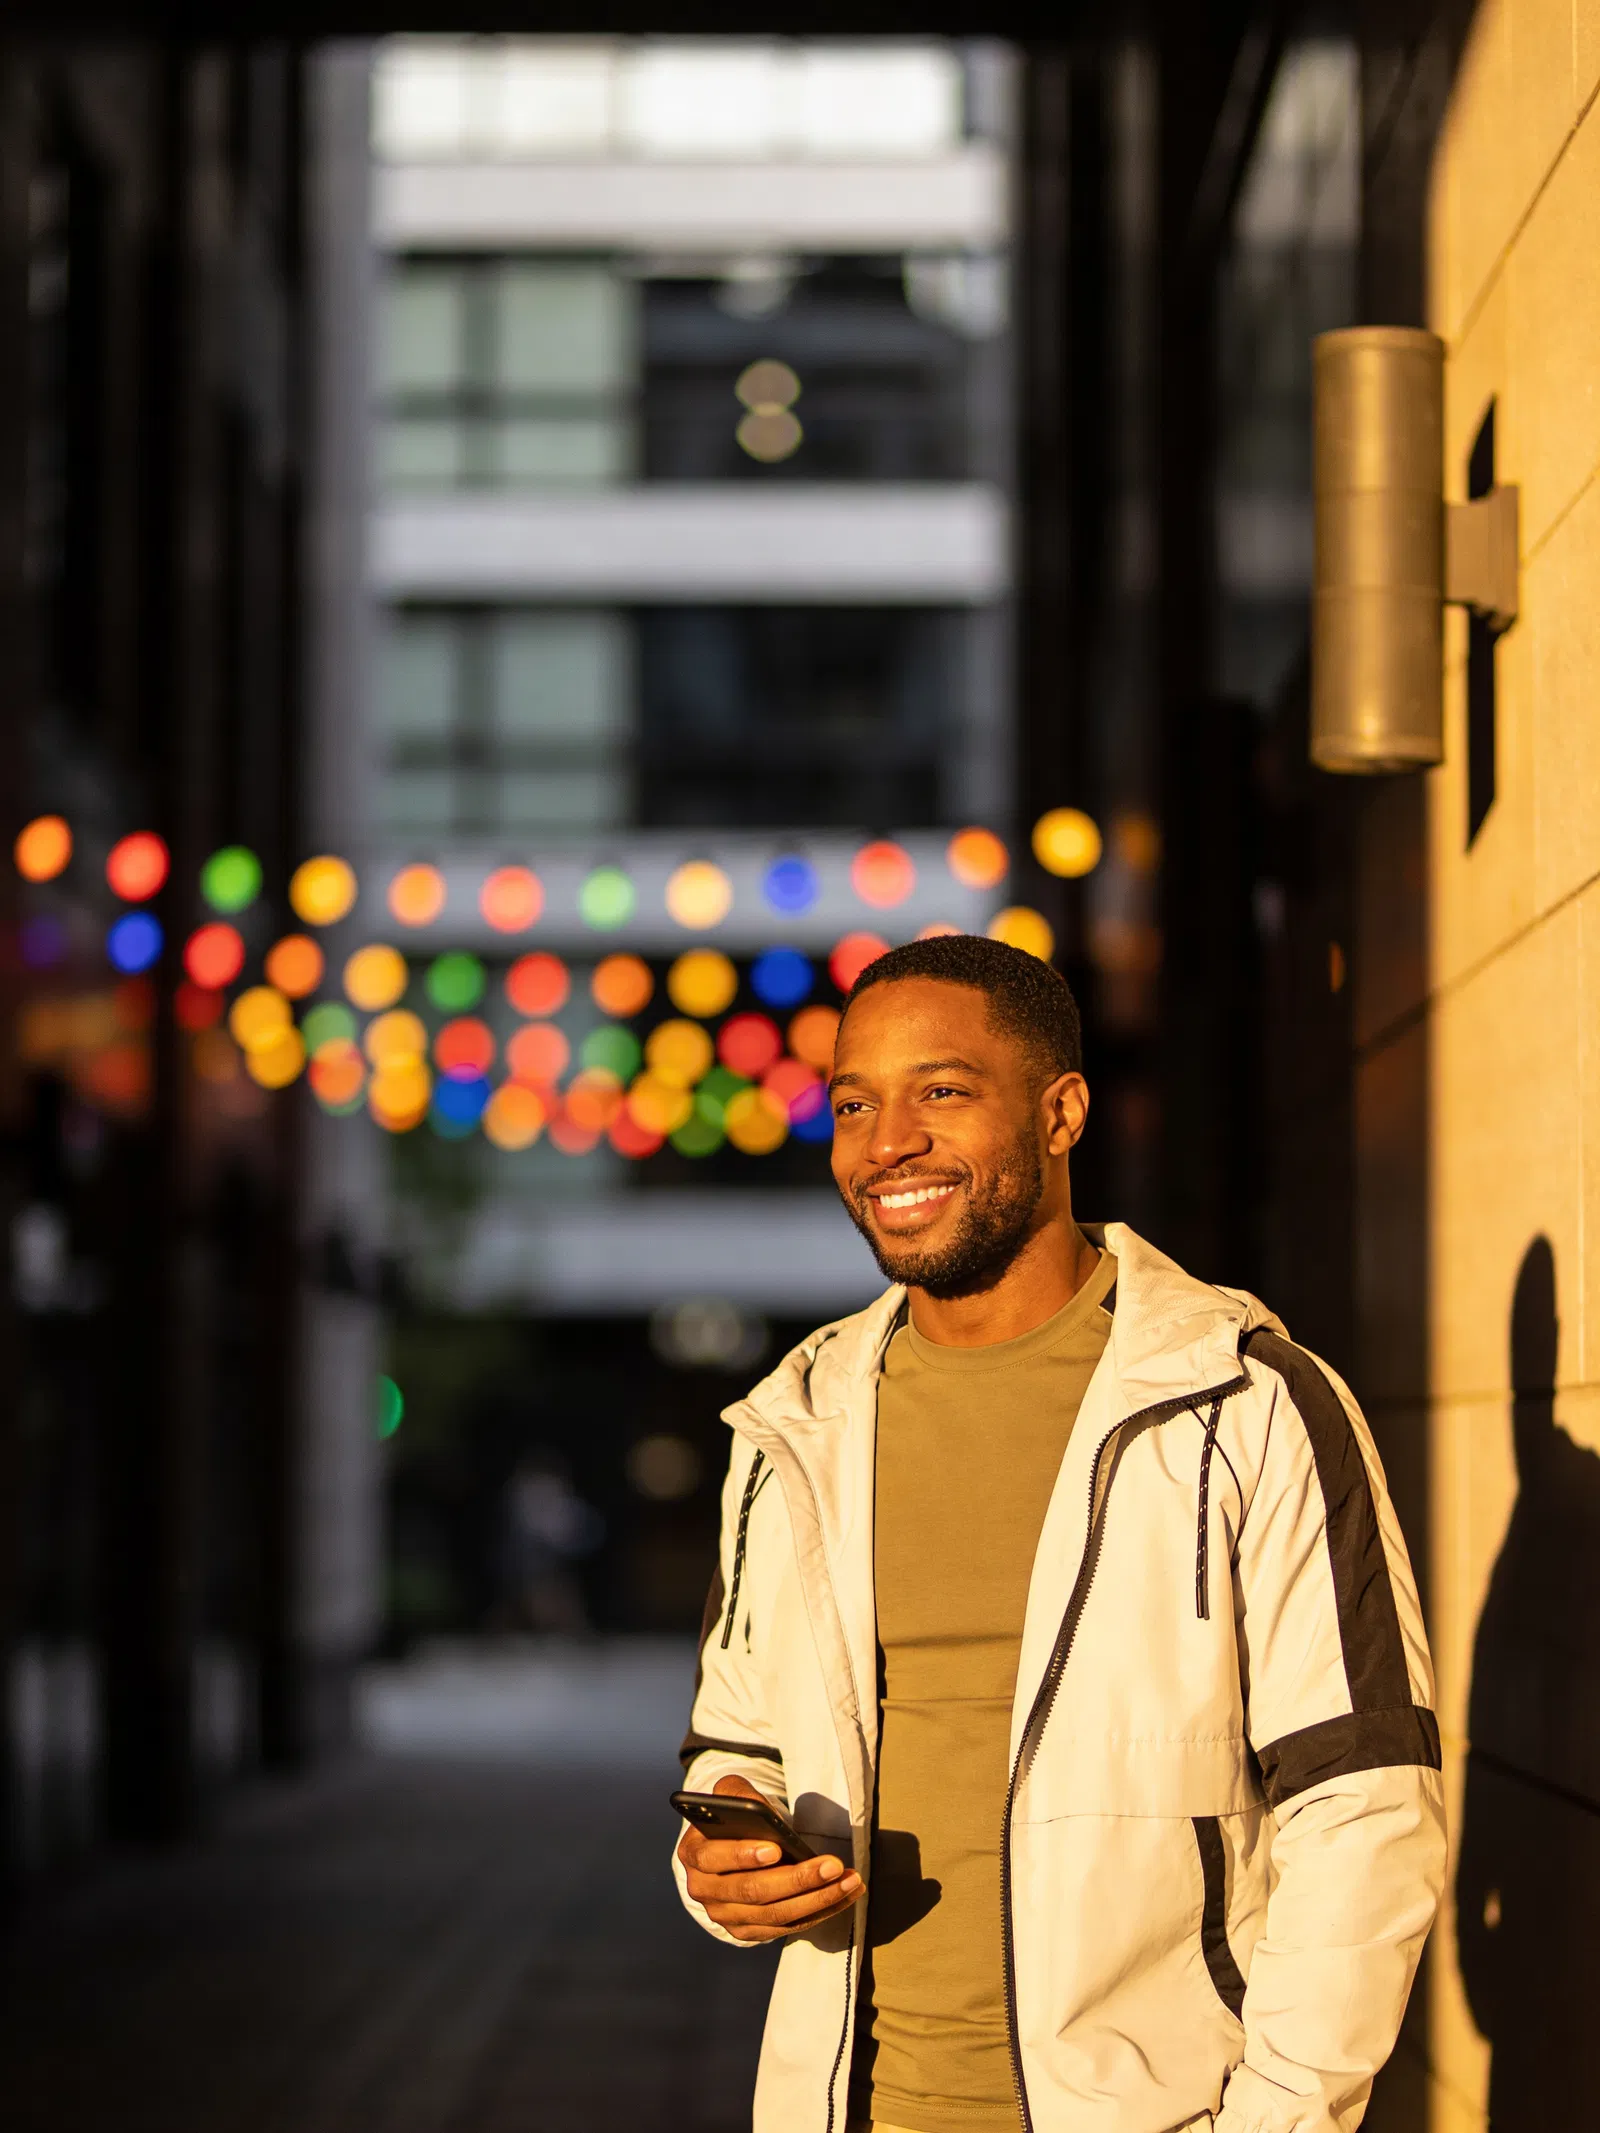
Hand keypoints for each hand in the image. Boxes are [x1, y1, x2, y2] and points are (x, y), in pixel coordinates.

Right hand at [677, 1774, 863, 1943]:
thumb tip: (761, 1812)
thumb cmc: (733, 1818)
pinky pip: (787, 1927)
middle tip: (833, 1866)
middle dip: (797, 1880)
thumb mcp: (729, 1795)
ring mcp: (726, 1916)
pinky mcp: (749, 1931)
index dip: (744, 1855)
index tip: (777, 1849)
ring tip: (850, 1880)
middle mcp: (705, 1891)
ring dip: (818, 1899)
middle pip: (753, 1891)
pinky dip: (820, 1912)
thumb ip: (737, 1793)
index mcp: (693, 1854)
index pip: (714, 1858)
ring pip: (775, 1915)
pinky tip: (845, 1894)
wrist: (728, 1849)